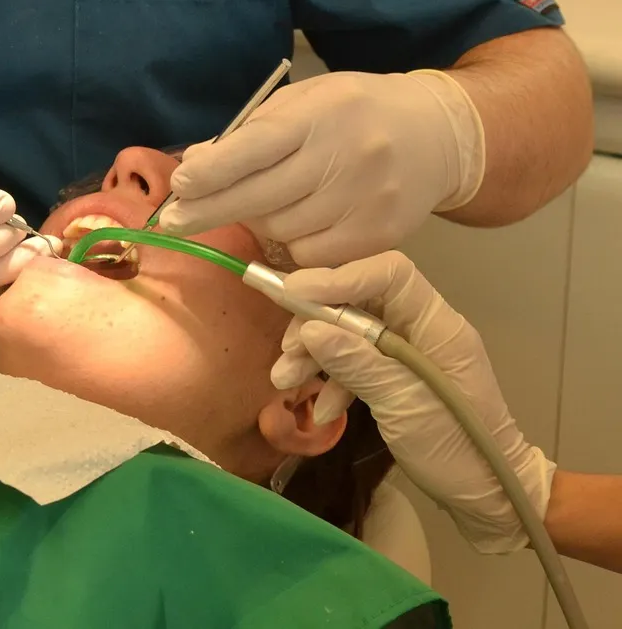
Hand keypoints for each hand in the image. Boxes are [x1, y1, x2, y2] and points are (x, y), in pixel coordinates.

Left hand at [158, 70, 485, 265]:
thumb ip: (249, 134)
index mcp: (322, 114)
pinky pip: (310, 255)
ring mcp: (366, 200)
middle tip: (175, 221)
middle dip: (210, 210)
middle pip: (262, 197)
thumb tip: (194, 165)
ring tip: (261, 204)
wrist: (436, 134)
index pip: (257, 147)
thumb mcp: (303, 104)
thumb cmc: (352, 113)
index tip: (181, 185)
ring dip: (257, 223)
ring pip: (282, 230)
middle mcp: (347, 156)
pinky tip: (297, 222)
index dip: (214, 171)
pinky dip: (292, 244)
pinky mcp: (379, 236)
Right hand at [270, 251, 555, 553]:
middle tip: (286, 351)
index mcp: (438, 326)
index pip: (388, 274)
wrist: (489, 498)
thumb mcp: (406, 407)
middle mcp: (421, 329)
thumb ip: (360, 365)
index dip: (339, 278)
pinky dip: (331, 381)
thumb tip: (311, 330)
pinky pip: (354, 362)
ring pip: (349, 332)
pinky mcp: (395, 377)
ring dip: (313, 353)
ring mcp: (407, 353)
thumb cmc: (460, 450)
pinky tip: (320, 410)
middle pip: (359, 301)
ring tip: (285, 381)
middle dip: (315, 322)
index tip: (293, 295)